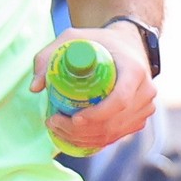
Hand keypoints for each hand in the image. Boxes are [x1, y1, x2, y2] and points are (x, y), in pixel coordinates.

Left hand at [31, 23, 154, 153]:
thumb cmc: (100, 42)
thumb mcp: (73, 39)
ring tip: (58, 128)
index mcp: (134, 71)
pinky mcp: (140, 118)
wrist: (129, 44)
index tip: (73, 118)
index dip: (96, 115)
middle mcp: (145, 91)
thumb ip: (50, 56)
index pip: (120, 101)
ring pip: (114, 134)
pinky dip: (95, 141)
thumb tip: (35, 88)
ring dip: (84, 139)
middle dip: (81, 131)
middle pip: (114, 122)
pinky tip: (74, 136)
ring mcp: (145, 107)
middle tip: (54, 123)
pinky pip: (117, 137)